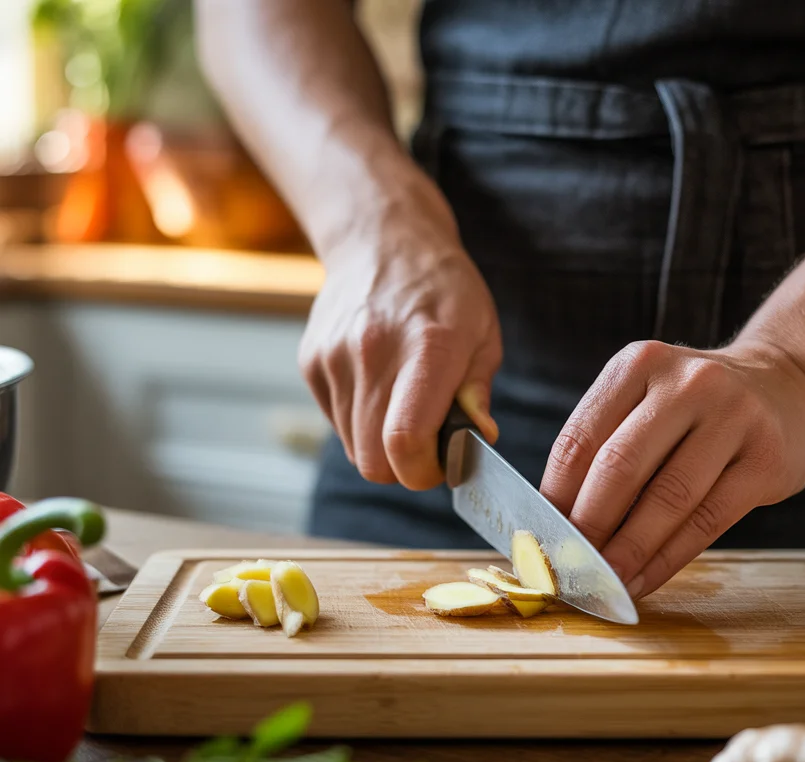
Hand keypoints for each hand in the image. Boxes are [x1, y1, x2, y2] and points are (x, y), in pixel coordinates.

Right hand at [299, 179, 500, 489]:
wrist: (381, 239)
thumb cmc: (444, 290)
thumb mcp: (483, 334)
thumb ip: (478, 394)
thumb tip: (478, 440)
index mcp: (428, 347)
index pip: (405, 440)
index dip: (422, 471)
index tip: (440, 464)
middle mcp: (373, 352)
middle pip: (374, 460)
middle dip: (403, 468)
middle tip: (426, 444)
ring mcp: (335, 357)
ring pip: (353, 448)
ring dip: (380, 445)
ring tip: (403, 406)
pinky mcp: (311, 361)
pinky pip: (336, 423)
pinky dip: (359, 423)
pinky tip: (379, 388)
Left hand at [540, 339, 804, 598]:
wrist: (789, 385)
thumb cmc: (698, 409)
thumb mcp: (647, 400)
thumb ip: (604, 447)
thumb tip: (555, 525)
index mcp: (639, 365)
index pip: (580, 439)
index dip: (554, 498)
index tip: (538, 540)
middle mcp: (687, 383)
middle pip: (619, 467)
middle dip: (587, 529)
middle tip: (567, 569)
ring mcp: (734, 417)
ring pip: (667, 498)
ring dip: (628, 552)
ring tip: (604, 584)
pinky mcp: (767, 459)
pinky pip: (707, 521)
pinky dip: (668, 559)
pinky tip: (645, 581)